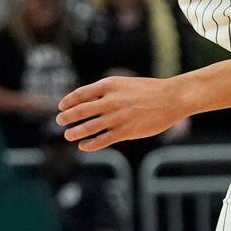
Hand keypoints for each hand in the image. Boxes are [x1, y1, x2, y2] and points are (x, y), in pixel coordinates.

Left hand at [57, 75, 186, 151]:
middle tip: (59, 121)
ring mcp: (117, 117)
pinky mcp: (125, 131)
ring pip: (89, 127)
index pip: (81, 93)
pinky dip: (90, 144)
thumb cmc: (149, 90)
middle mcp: (110, 101)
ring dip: (75, 132)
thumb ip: (108, 92)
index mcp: (109, 85)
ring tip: (68, 135)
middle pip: (81, 110)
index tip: (61, 106)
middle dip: (67, 117)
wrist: (171, 98)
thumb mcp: (124, 84)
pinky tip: (83, 146)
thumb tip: (89, 102)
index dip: (69, 101)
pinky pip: (103, 140)